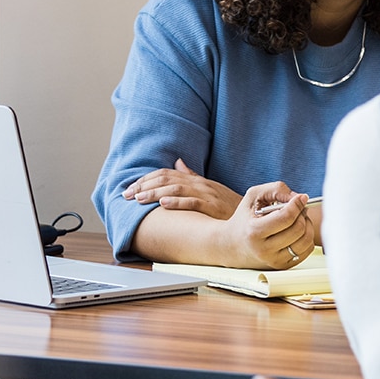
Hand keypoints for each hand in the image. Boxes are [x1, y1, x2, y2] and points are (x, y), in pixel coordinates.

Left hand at [123, 158, 242, 219]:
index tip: (130, 188)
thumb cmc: (229, 206)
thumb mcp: (211, 187)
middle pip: (168, 179)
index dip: (146, 179)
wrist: (253, 216)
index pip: (167, 173)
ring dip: (155, 193)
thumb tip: (178, 162)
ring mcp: (208, 195)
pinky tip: (163, 204)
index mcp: (198, 180)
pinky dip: (177, 202)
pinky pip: (193, 203)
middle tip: (126, 194)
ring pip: (176, 189)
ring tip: (139, 199)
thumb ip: (193, 175)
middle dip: (144, 186)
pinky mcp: (214, 208)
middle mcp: (201, 184)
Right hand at [228, 182, 315, 268]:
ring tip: (297, 219)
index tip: (301, 198)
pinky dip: (307, 236)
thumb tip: (300, 198)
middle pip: (298, 229)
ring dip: (307, 225)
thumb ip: (276, 190)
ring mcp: (274, 261)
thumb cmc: (245, 217)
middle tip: (298, 208)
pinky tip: (296, 231)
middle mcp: (264, 250)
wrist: (231, 245)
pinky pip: (307, 250)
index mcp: (254, 232)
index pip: (285, 218)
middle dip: (302, 214)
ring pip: (306, 240)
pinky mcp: (283, 266)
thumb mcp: (254, 196)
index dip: (297, 205)